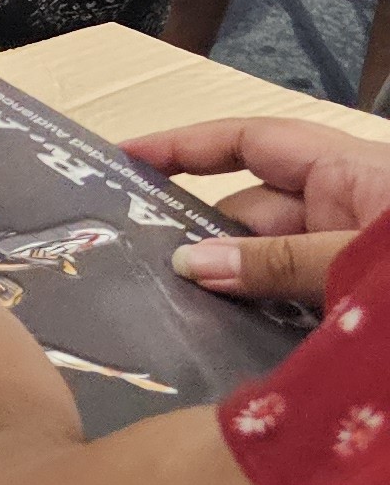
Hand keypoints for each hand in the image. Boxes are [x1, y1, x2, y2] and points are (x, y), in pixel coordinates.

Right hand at [129, 116, 389, 301]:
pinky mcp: (354, 295)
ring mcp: (347, 254)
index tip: (125, 160)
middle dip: (201, 244)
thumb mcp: (359, 253)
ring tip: (178, 319)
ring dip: (230, 291)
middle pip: (250, 214)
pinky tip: (229, 342)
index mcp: (344, 169)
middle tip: (143, 276)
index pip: (249, 142)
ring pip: (267, 264)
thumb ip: (280, 262)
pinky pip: (293, 301)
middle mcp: (341, 206)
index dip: (185, 147)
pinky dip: (264, 318)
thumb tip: (187, 265)